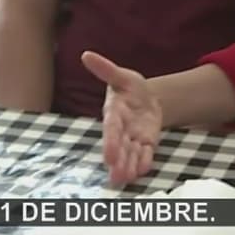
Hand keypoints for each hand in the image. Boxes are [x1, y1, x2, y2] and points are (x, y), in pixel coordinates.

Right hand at [81, 51, 161, 186]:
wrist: (148, 97)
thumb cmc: (130, 87)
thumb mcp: (121, 75)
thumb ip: (105, 68)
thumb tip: (86, 55)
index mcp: (114, 113)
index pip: (111, 130)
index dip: (110, 143)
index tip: (109, 156)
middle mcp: (121, 129)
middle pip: (120, 147)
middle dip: (119, 161)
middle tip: (117, 175)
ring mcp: (133, 138)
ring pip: (130, 154)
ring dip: (129, 166)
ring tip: (127, 179)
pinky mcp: (146, 142)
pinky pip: (145, 155)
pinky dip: (144, 162)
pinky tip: (143, 171)